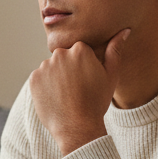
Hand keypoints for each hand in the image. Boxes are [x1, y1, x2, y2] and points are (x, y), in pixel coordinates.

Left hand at [29, 29, 129, 155]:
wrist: (77, 127)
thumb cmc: (97, 102)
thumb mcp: (111, 76)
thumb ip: (115, 50)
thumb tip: (124, 30)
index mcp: (80, 49)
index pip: (79, 51)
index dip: (84, 67)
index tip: (87, 81)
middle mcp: (60, 53)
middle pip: (64, 57)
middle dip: (69, 70)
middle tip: (76, 89)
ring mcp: (45, 66)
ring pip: (51, 68)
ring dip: (56, 78)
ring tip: (66, 95)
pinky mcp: (33, 79)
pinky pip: (39, 78)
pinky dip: (45, 87)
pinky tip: (55, 98)